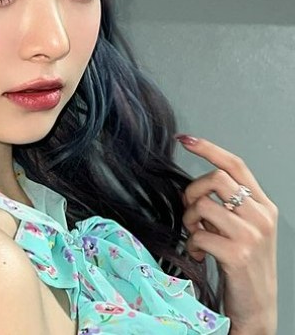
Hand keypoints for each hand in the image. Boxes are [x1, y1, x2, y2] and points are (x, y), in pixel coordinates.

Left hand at [175, 134, 277, 334]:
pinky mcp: (238, 254)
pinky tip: (200, 254)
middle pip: (215, 178)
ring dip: (190, 220)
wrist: (257, 308)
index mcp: (263, 205)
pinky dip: (192, 244)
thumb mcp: (243, 228)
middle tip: (191, 213)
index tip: (184, 138)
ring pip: (203, 205)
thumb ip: (227, 204)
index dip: (208, 148)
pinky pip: (199, 234)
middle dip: (192, 192)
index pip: (235, 164)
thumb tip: (194, 188)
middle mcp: (262, 216)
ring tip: (196, 236)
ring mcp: (252, 235)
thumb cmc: (243, 264)